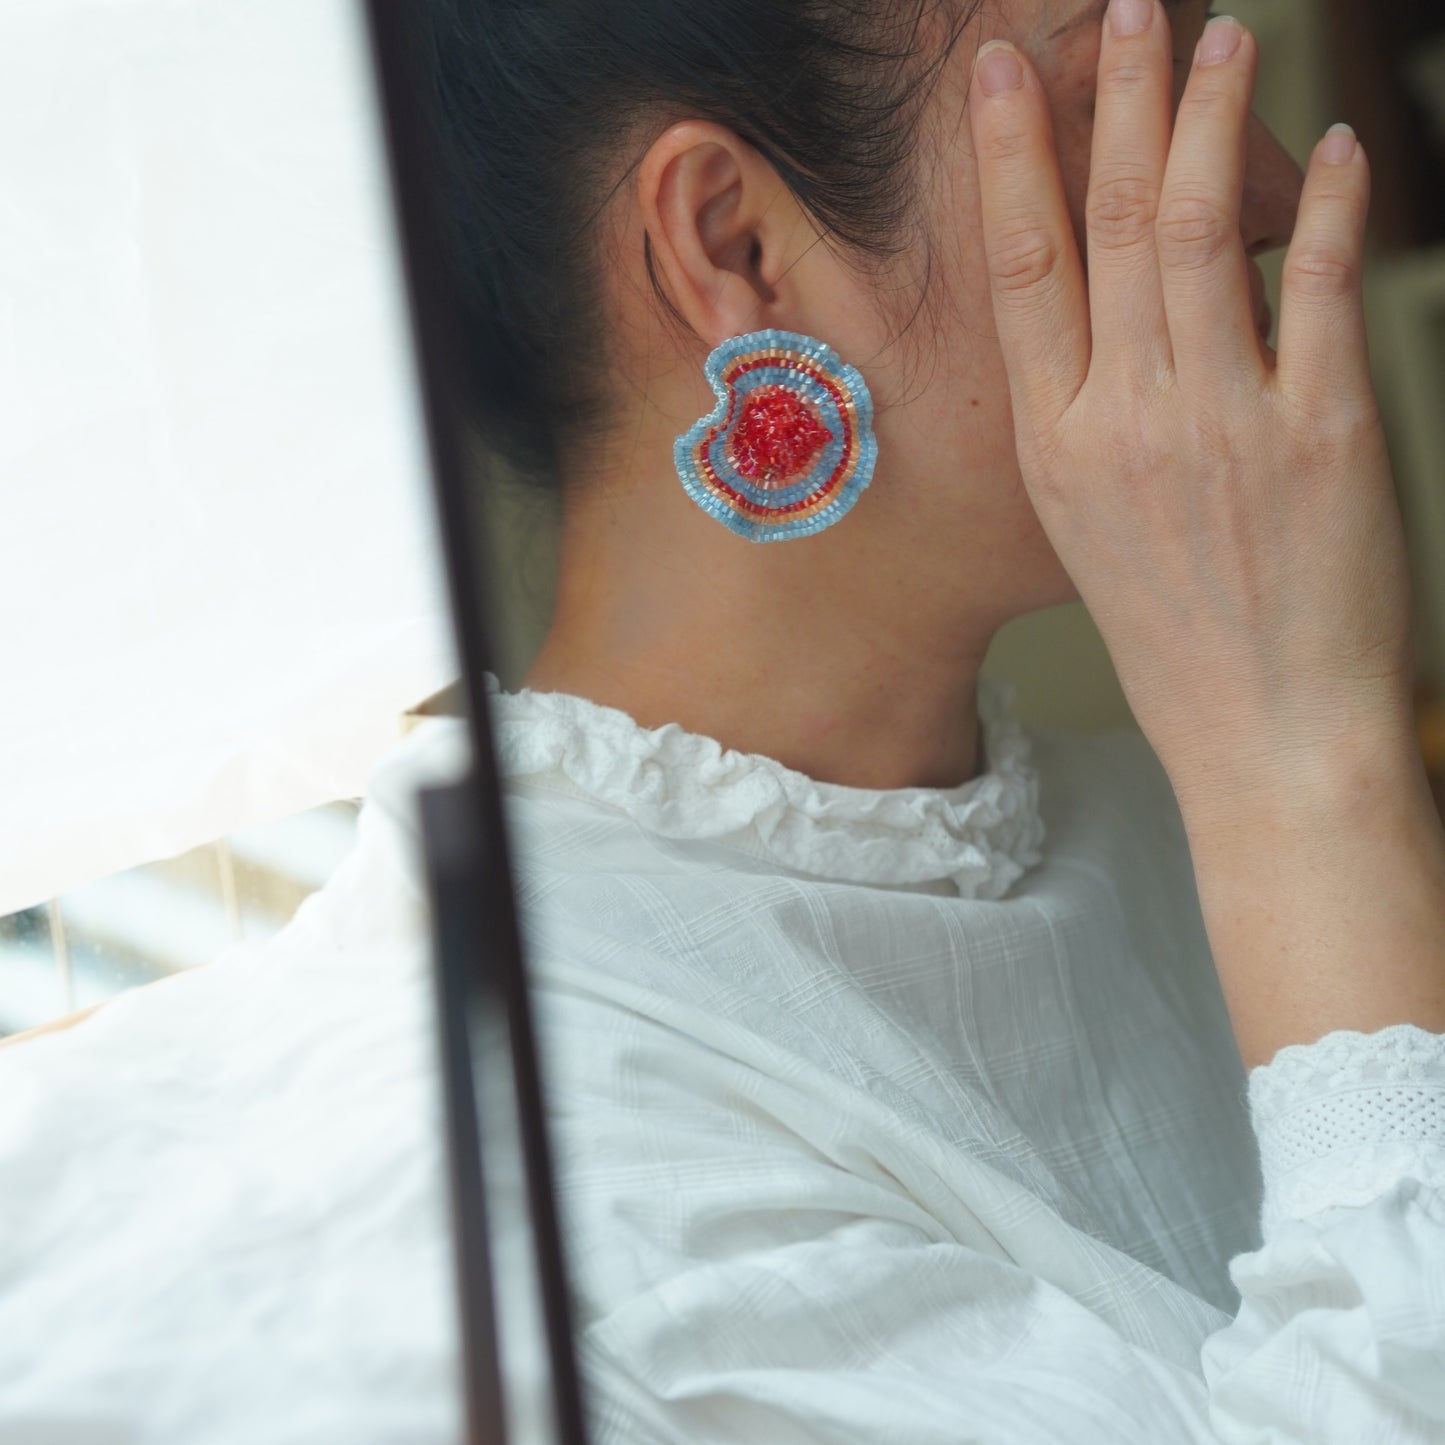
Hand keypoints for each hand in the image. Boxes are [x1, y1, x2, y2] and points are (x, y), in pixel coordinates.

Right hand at [967, 3, 1415, 820]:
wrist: (1264, 733)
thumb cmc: (1178, 638)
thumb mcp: (1088, 530)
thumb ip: (1089, 415)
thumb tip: (1115, 312)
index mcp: (1054, 448)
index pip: (1021, 271)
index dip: (1008, 159)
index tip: (1002, 76)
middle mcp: (1124, 423)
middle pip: (1113, 223)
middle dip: (1119, 98)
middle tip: (1128, 10)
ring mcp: (1221, 423)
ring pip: (1204, 229)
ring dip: (1214, 116)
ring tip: (1225, 36)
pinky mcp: (1322, 430)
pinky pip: (1319, 284)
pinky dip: (1326, 204)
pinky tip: (1327, 146)